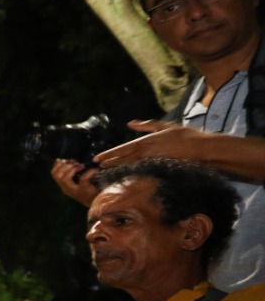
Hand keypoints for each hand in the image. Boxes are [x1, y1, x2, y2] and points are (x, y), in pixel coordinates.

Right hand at [50, 158, 97, 205]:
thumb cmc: (90, 190)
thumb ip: (72, 174)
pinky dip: (89, 172)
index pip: (54, 174)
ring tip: (81, 165)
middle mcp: (67, 189)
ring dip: (72, 169)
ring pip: (65, 179)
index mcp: (64, 186)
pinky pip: (83, 179)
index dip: (58, 164)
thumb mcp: (79, 182)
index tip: (66, 159)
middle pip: (57, 176)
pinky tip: (95, 169)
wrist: (100, 202)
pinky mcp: (84, 191)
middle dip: (65, 166)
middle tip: (74, 162)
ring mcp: (74, 191)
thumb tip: (68, 160)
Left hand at [94, 120, 216, 167]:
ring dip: (118, 168)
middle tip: (96, 166)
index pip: (124, 148)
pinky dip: (131, 174)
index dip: (110, 154)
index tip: (97, 158)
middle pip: (124, 159)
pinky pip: (142, 172)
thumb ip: (147, 124)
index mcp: (148, 140)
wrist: (203, 149)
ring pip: (131, 166)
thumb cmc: (186, 136)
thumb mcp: (165, 126)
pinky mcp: (159, 169)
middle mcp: (148, 151)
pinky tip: (124, 177)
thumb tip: (131, 123)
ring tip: (105, 171)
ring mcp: (154, 161)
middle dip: (110, 162)